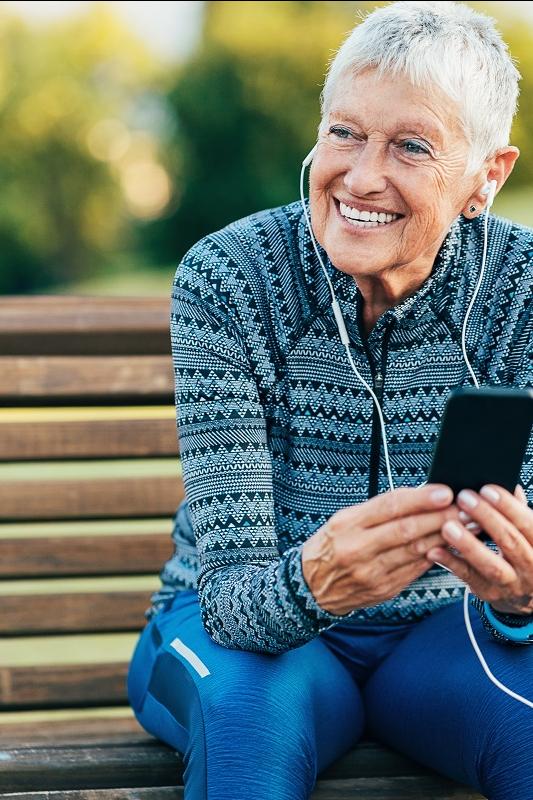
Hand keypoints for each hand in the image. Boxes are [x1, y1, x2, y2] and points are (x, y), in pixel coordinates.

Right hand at [302, 484, 458, 615]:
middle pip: (407, 530)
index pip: (389, 507)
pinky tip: (450, 546)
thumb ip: (378, 510)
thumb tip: (419, 496)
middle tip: (465, 509)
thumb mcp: (343, 519)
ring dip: (445, 537)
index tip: (444, 492)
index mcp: (348, 525)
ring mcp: (371, 572)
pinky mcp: (384, 589)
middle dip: (440, 518)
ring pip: (416, 551)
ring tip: (466, 526)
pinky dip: (435, 556)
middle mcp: (358, 549)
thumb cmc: (331, 545)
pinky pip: (415, 570)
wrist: (312, 587)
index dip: (419, 498)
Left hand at [428, 485, 532, 614]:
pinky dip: (451, 563)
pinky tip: (435, 550)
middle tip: (464, 499)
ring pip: (490, 565)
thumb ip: (519, 509)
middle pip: (510, 541)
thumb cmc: (523, 550)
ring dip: (468, 544)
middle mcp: (531, 567)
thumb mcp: (528, 532)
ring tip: (448, 526)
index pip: (528, 524)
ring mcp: (511, 583)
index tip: (487, 489)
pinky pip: (468, 577)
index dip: (509, 506)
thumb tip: (510, 484)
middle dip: (486, 518)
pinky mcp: (489, 592)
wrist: (526, 592)